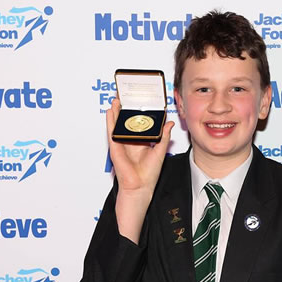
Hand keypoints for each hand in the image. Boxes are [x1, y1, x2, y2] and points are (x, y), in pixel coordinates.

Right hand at [106, 97, 173, 241]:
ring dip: (117, 111)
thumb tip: (170, 122)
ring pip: (118, 123)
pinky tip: (110, 110)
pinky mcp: (115, 147)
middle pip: (127, 121)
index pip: (140, 123)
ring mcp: (122, 143)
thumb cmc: (149, 174)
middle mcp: (130, 141)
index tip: (143, 100)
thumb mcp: (160, 151)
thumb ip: (164, 136)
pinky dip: (110, 120)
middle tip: (128, 94)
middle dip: (127, 108)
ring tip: (118, 97)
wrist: (140, 188)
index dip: (141, 112)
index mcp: (141, 142)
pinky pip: (112, 131)